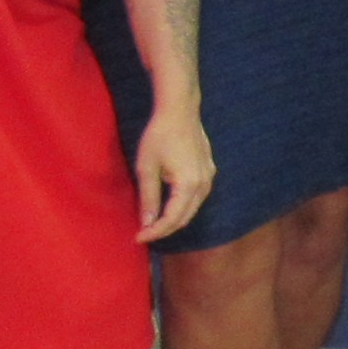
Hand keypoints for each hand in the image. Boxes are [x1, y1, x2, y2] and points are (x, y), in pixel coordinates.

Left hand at [132, 106, 214, 240]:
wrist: (180, 110)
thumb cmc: (159, 136)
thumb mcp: (147, 168)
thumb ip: (148, 197)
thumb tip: (147, 222)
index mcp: (188, 185)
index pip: (172, 219)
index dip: (154, 232)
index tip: (138, 238)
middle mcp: (204, 185)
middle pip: (185, 218)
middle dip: (164, 229)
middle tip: (144, 233)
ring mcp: (209, 177)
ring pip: (192, 209)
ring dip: (174, 219)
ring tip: (154, 222)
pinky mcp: (208, 171)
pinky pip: (196, 197)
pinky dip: (182, 206)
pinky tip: (168, 205)